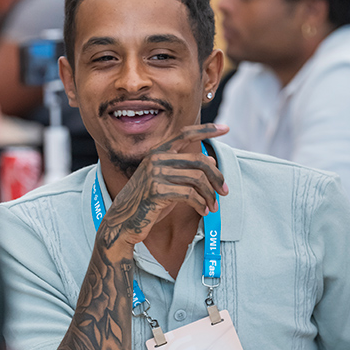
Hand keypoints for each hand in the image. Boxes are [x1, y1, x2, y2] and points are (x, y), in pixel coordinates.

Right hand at [98, 123, 228, 250]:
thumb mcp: (167, 182)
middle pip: (199, 161)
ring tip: (213, 206)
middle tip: (224, 192)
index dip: (206, 129)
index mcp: (158, 152)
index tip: (225, 128)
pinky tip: (203, 211)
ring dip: (210, 195)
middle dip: (217, 177)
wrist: (124, 222)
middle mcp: (156, 159)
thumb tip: (212, 160)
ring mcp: (154, 174)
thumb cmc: (147, 202)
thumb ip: (186, 169)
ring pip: (197, 179)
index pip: (185, 134)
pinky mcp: (156, 191)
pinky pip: (189, 194)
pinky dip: (201, 204)